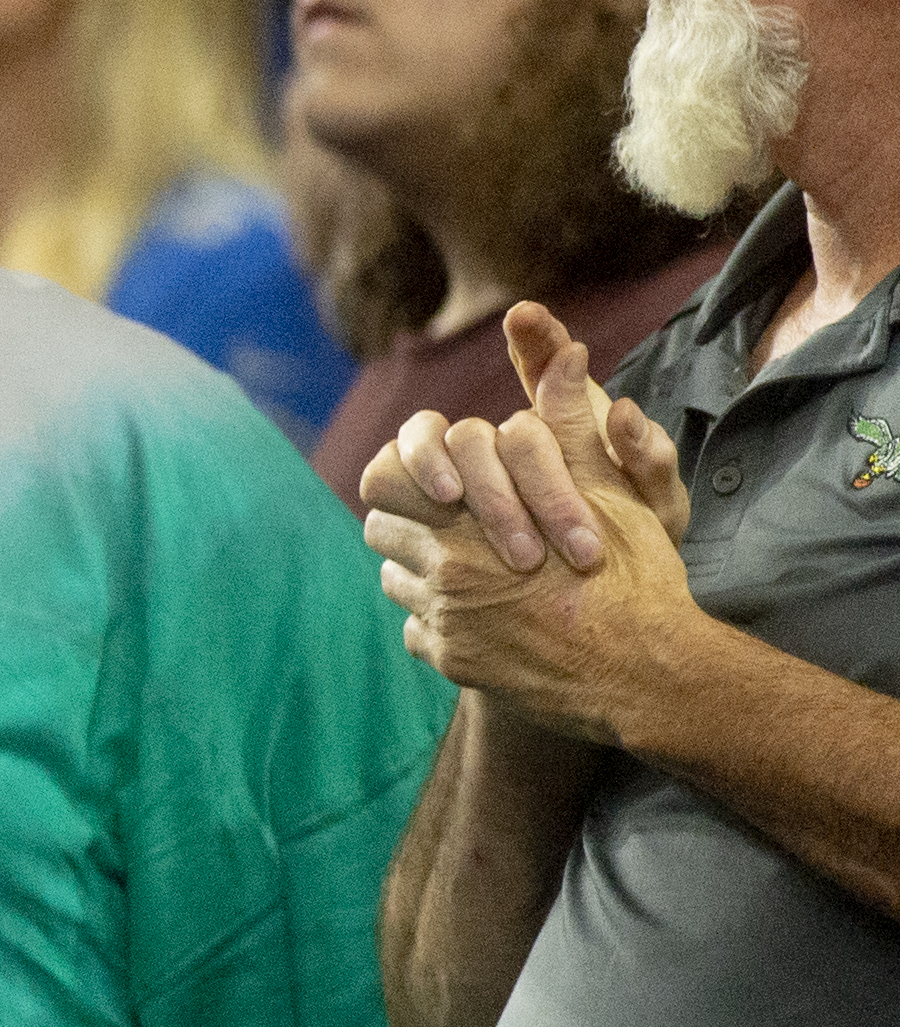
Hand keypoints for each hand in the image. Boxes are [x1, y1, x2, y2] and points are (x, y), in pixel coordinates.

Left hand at [363, 309, 701, 740]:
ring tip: (476, 564)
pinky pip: (417, 630)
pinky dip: (440, 617)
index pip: (384, 483)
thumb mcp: (611, 491)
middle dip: (412, 519)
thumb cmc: (635, 574)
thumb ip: (569, 425)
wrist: (645, 674)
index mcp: (469, 524)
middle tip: (455, 519)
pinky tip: (485, 612)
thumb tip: (565, 352)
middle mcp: (442, 574)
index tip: (438, 481)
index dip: (405, 475)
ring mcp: (442, 623)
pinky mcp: (450, 663)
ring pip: (396, 581)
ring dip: (422, 568)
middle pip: (382, 530)